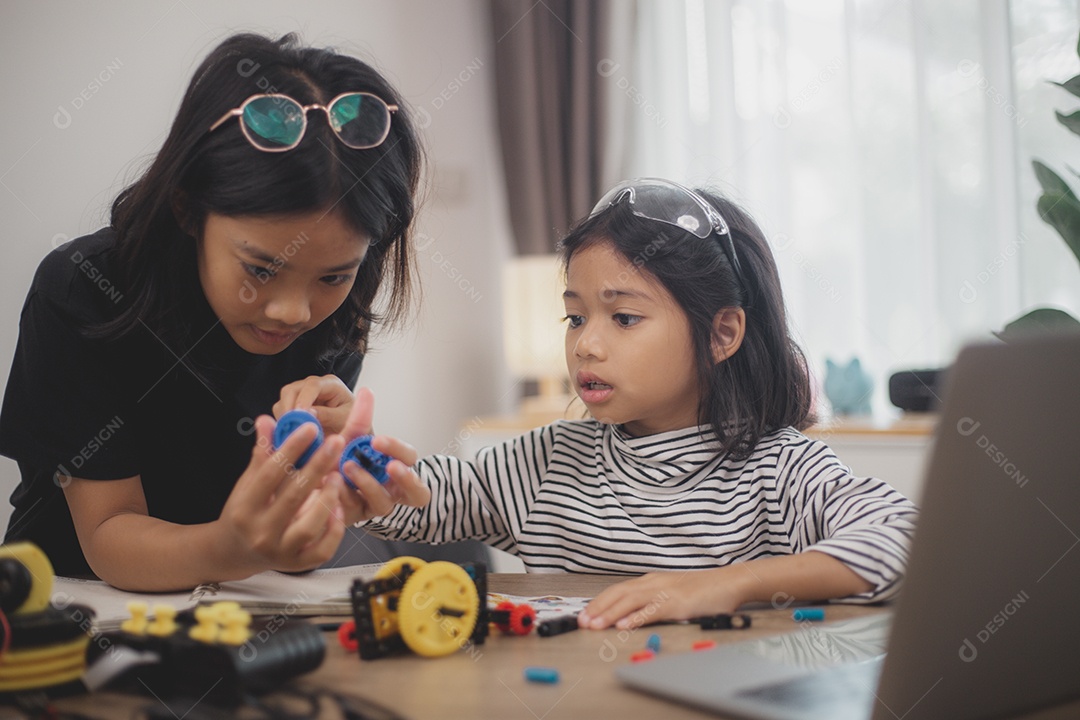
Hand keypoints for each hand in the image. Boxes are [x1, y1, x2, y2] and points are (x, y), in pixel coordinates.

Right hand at [216, 416, 347, 572]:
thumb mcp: (248, 483)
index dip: (291, 449)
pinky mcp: (297, 564)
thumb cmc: (245, 512)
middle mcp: (260, 532)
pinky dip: (333, 531)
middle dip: (317, 466)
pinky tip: (338, 509)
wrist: (234, 552)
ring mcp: (280, 551)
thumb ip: (262, 453)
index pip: (270, 473)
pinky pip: (322, 550)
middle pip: (293, 496)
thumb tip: (267, 420)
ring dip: (326, 499)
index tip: (309, 428)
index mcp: (245, 508)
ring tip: (337, 477)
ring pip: (309, 527)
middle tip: (335, 442)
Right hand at [273, 375, 355, 434]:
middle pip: (292, 389)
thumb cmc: (352, 423)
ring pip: (284, 399)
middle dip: (289, 408)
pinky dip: (283, 421)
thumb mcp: (344, 419)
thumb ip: (328, 415)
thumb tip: (308, 413)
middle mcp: (314, 385)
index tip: (299, 415)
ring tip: (292, 432)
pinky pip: (282, 409)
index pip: (312, 386)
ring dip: (285, 416)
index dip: (303, 400)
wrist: (351, 431)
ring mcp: (303, 394)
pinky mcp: (294, 404)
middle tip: (290, 427)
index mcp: (331, 384)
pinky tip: (290, 433)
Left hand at [336, 387, 430, 523]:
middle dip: (403, 476)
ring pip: (384, 503)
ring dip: (369, 485)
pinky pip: (356, 513)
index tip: (378, 440)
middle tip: (388, 466)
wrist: (314, 490)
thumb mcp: (352, 440)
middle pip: (413, 487)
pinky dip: (343, 500)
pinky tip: (330, 488)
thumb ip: (360, 420)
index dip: (397, 449)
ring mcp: (376, 505)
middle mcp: (393, 488)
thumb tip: (366, 391)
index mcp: (396, 466)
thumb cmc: (344, 460)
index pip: (409, 457)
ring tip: (348, 469)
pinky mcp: (357, 518)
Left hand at [578, 568, 748, 629]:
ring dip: (610, 614)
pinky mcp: (677, 604)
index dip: (599, 602)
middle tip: (582, 621)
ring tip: (595, 625)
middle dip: (598, 608)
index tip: (585, 613)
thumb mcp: (671, 592)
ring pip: (630, 601)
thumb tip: (632, 614)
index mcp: (650, 581)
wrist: (728, 583)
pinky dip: (635, 618)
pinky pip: (652, 611)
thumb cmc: (702, 590)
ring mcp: (665, 592)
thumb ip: (652, 600)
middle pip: (618, 593)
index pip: (618, 590)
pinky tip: (623, 625)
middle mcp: (654, 583)